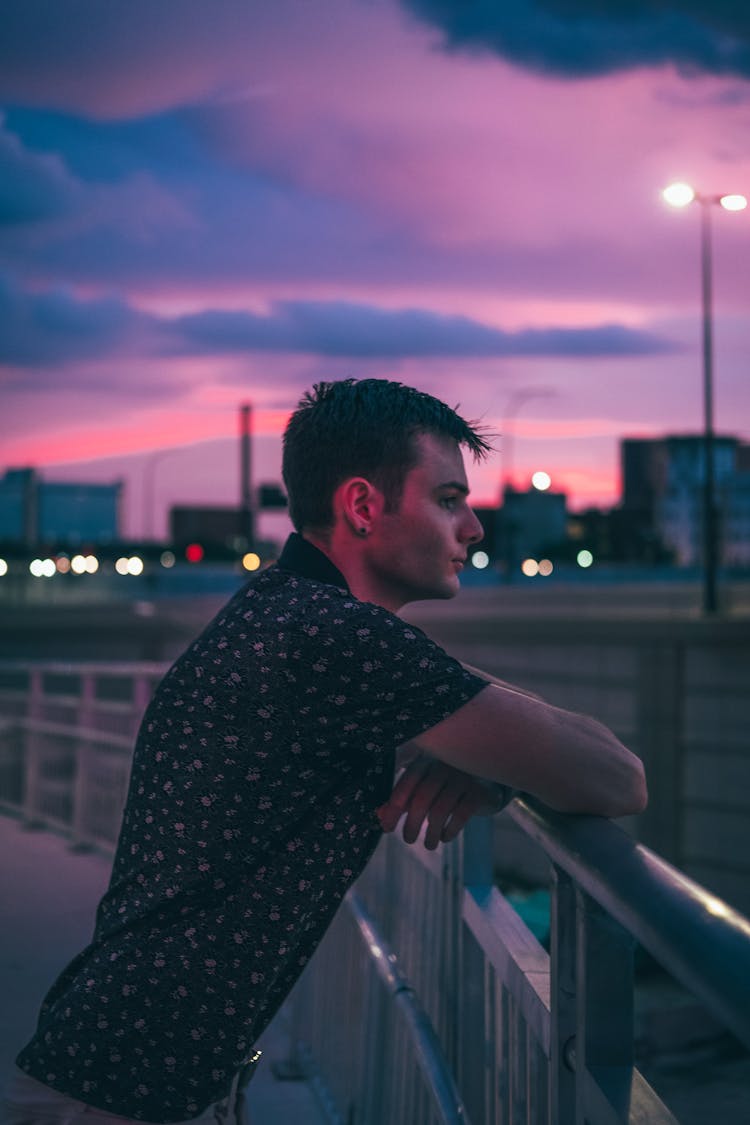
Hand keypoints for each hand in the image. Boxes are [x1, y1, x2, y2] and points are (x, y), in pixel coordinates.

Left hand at [376, 755, 512, 850]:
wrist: (485, 782)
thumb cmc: (445, 787)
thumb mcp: (423, 790)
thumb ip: (402, 801)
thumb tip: (379, 817)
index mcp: (426, 762)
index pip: (406, 783)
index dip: (394, 807)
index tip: (387, 828)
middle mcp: (444, 766)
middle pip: (422, 799)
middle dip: (412, 824)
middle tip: (408, 840)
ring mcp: (463, 777)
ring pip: (440, 810)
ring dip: (431, 833)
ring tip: (428, 845)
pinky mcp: (479, 792)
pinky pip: (461, 815)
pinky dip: (450, 831)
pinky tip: (445, 838)